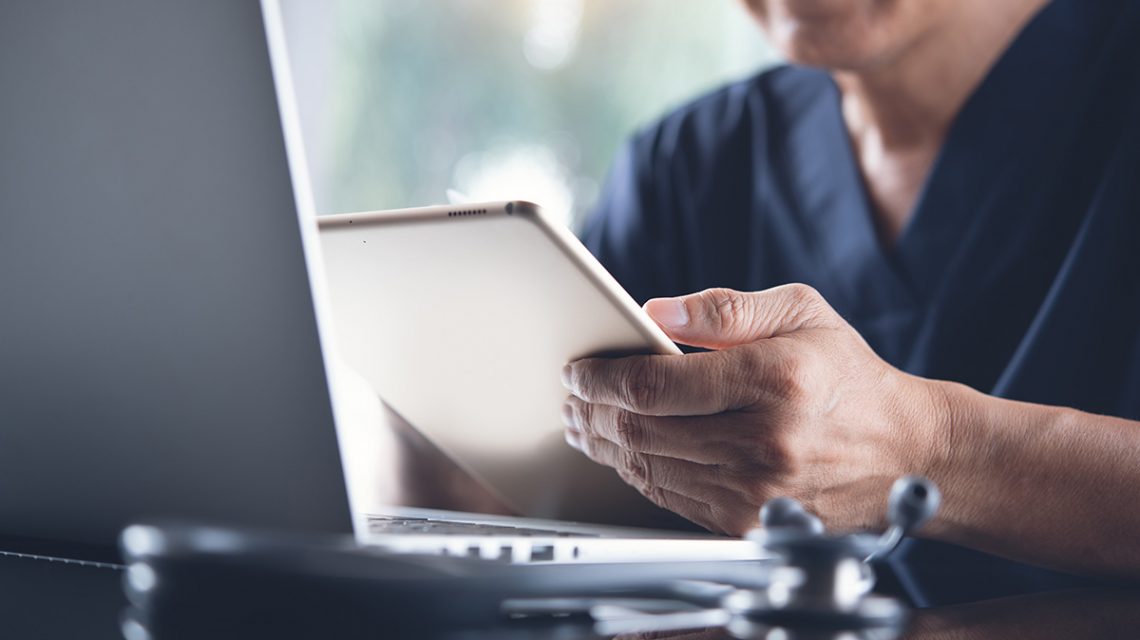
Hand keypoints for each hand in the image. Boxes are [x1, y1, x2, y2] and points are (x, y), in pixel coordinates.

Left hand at [561, 284, 950, 535]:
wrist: (905, 451)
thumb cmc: (847, 376)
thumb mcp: (800, 313)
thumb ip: (724, 309)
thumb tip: (654, 311)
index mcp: (772, 380)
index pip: (654, 386)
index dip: (600, 380)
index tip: (577, 370)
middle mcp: (763, 442)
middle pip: (641, 431)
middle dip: (590, 413)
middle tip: (570, 398)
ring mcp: (756, 491)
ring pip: (648, 469)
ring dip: (604, 446)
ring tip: (583, 425)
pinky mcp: (750, 523)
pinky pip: (671, 499)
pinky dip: (637, 474)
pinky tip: (622, 454)